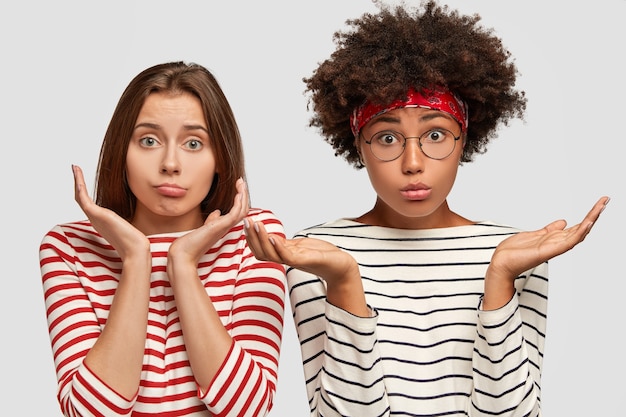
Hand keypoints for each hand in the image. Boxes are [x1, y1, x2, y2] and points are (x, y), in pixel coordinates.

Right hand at [72, 165, 148, 259]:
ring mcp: (94, 217)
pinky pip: (83, 198)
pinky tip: (78, 176)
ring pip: (80, 196)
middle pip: (81, 198)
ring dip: (77, 181)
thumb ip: (125, 220)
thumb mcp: (128, 226)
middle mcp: (95, 219)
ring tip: (75, 168)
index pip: (88, 203)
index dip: (84, 191)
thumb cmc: (134, 242)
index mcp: (101, 221)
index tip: (82, 179)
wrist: (135, 250)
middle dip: (78, 183)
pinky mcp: (97, 215)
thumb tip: (133, 215)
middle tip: (75, 169)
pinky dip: (80, 186)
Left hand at [168, 178, 248, 265]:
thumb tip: (217, 212)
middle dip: (243, 195)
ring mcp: (224, 228)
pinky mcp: (220, 227)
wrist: (182, 255)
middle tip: (242, 182)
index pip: (237, 212)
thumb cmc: (189, 244)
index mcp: (222, 227)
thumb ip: (211, 221)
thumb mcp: (202, 229)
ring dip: (243, 196)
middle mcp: (225, 228)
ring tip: (241, 183)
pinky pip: (235, 214)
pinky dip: (239, 203)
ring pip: (242, 211)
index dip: (240, 200)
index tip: (238, 187)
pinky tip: (238, 193)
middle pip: (242, 210)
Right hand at [246, 222, 368, 314]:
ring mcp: (295, 261)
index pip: (261, 250)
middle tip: (246, 221)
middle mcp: (287, 259)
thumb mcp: (300, 246)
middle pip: (261, 252)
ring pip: (271, 254)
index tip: (246, 224)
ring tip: (256, 225)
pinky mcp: (305, 261)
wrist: (342, 266)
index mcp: (284, 255)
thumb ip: (286, 244)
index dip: (251, 239)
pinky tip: (272, 237)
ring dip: (262, 239)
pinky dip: (278, 247)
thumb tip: (271, 237)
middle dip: (252, 237)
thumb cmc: (323, 255)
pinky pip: (287, 256)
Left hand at [490, 196, 608, 277]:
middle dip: (594, 214)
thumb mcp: (534, 235)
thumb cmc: (514, 252)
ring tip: (601, 207)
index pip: (576, 226)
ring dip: (590, 220)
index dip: (588, 215)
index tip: (599, 203)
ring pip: (578, 234)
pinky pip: (568, 242)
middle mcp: (557, 244)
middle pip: (581, 228)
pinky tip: (587, 223)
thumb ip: (549, 230)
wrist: (500, 263)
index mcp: (554, 239)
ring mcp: (553, 248)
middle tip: (605, 200)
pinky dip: (579, 233)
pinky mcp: (548, 252)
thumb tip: (563, 222)